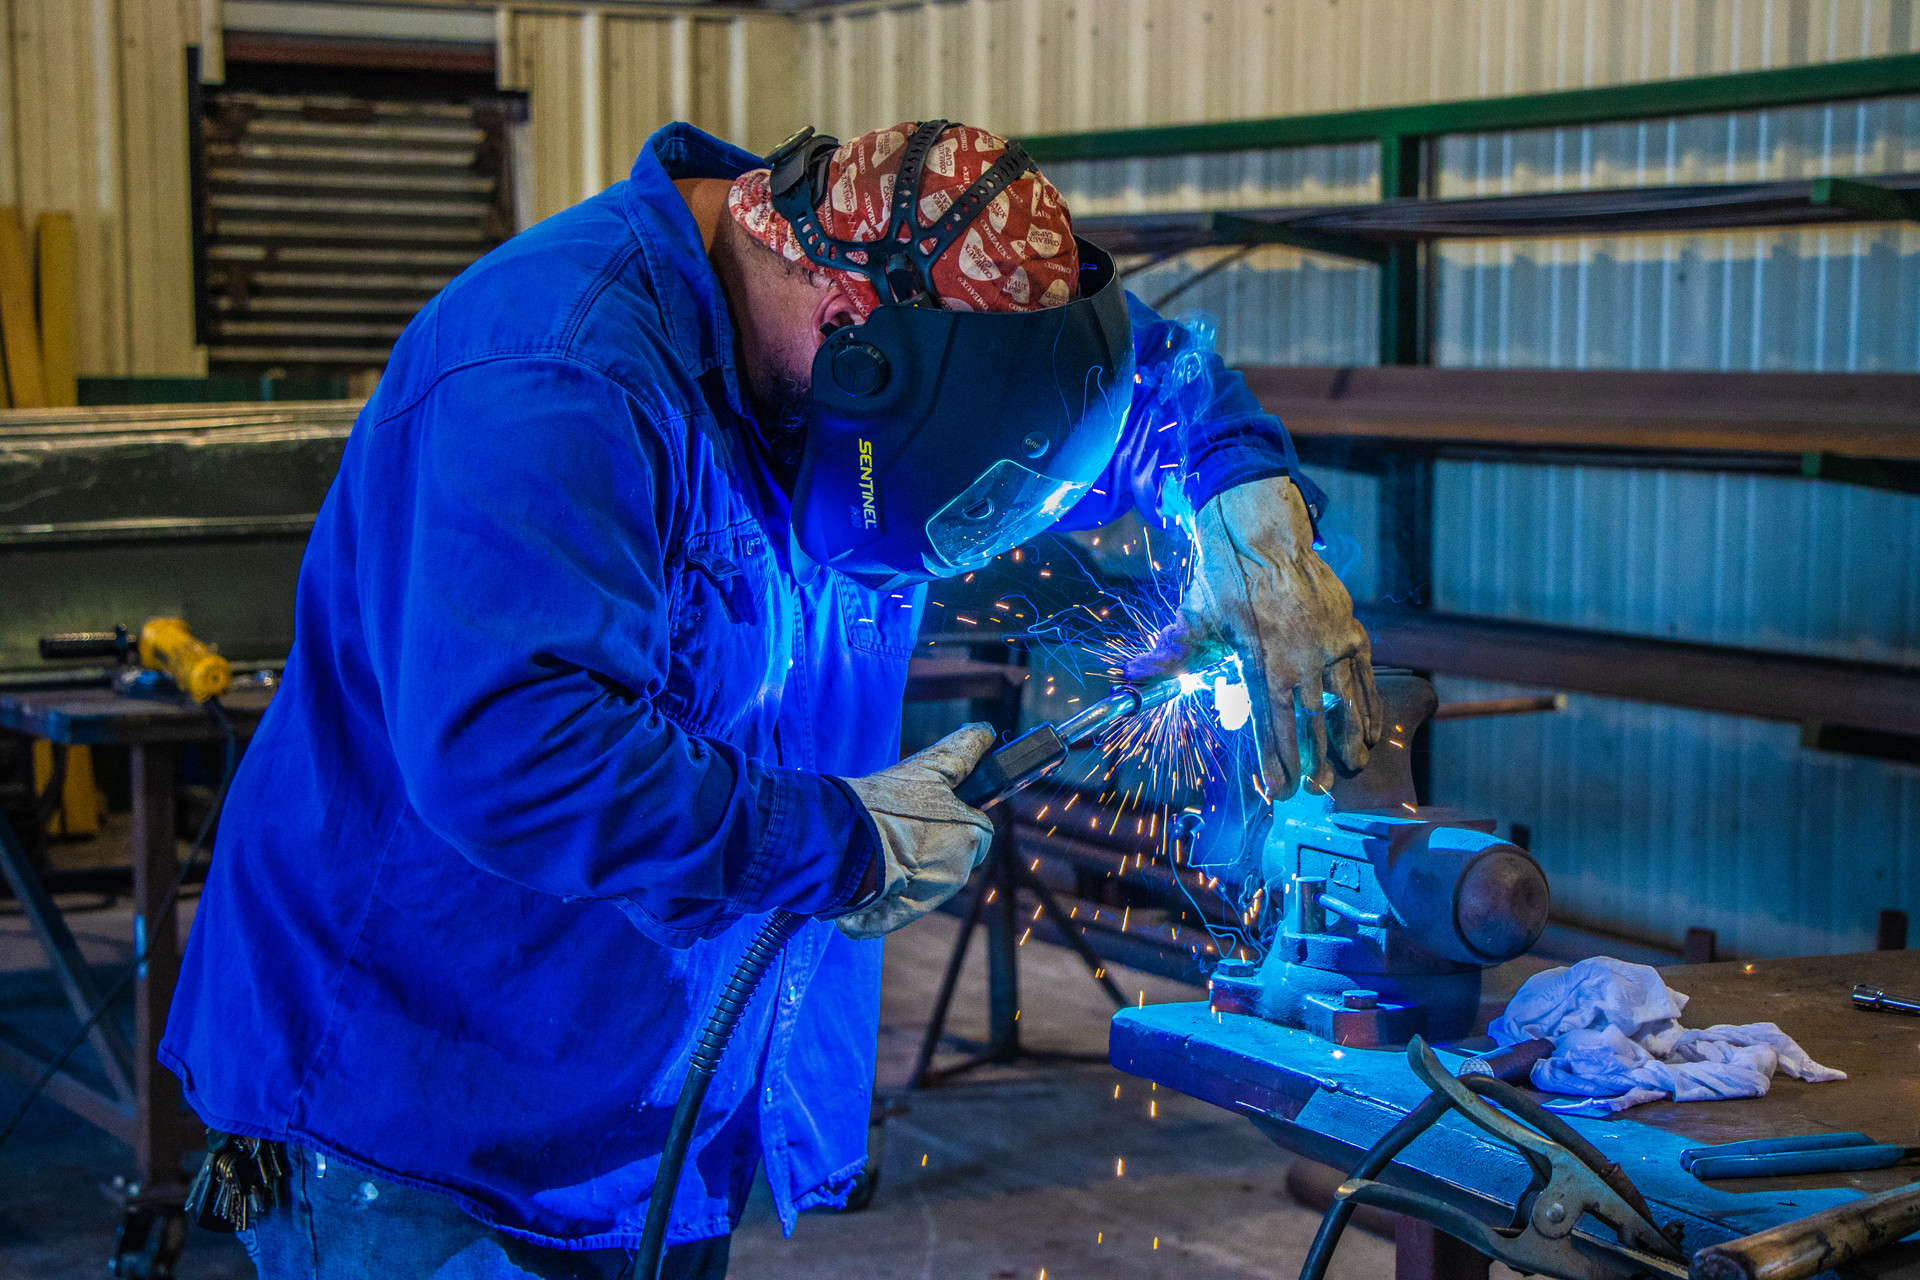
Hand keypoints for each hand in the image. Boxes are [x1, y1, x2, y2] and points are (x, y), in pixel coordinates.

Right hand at [834, 724, 996, 939]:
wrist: (846, 847)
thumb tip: (987, 731)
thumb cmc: (887, 805)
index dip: (951, 817)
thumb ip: (963, 750)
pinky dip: (883, 899)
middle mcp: (959, 868)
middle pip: (949, 854)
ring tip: (876, 850)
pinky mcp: (904, 914)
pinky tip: (866, 881)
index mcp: (971, 834)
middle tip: (896, 828)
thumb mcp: (928, 767)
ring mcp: (933, 894)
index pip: (977, 828)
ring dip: (904, 867)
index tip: (926, 811)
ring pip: (924, 878)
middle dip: (926, 844)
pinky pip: (898, 906)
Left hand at [1128, 476, 1381, 795]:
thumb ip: (1172, 654)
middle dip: (1313, 761)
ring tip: (1349, 768)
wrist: (1264, 535)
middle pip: (1309, 720)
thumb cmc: (1226, 578)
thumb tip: (1132, 677)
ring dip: (1347, 740)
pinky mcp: (1350, 630)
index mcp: (1259, 658)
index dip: (1274, 758)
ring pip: (1344, 703)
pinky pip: (1365, 677)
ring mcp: (1329, 643)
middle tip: (1316, 791)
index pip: (1269, 721)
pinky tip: (1374, 734)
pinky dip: (1370, 707)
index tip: (1277, 789)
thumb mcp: (1195, 616)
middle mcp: (1299, 655)